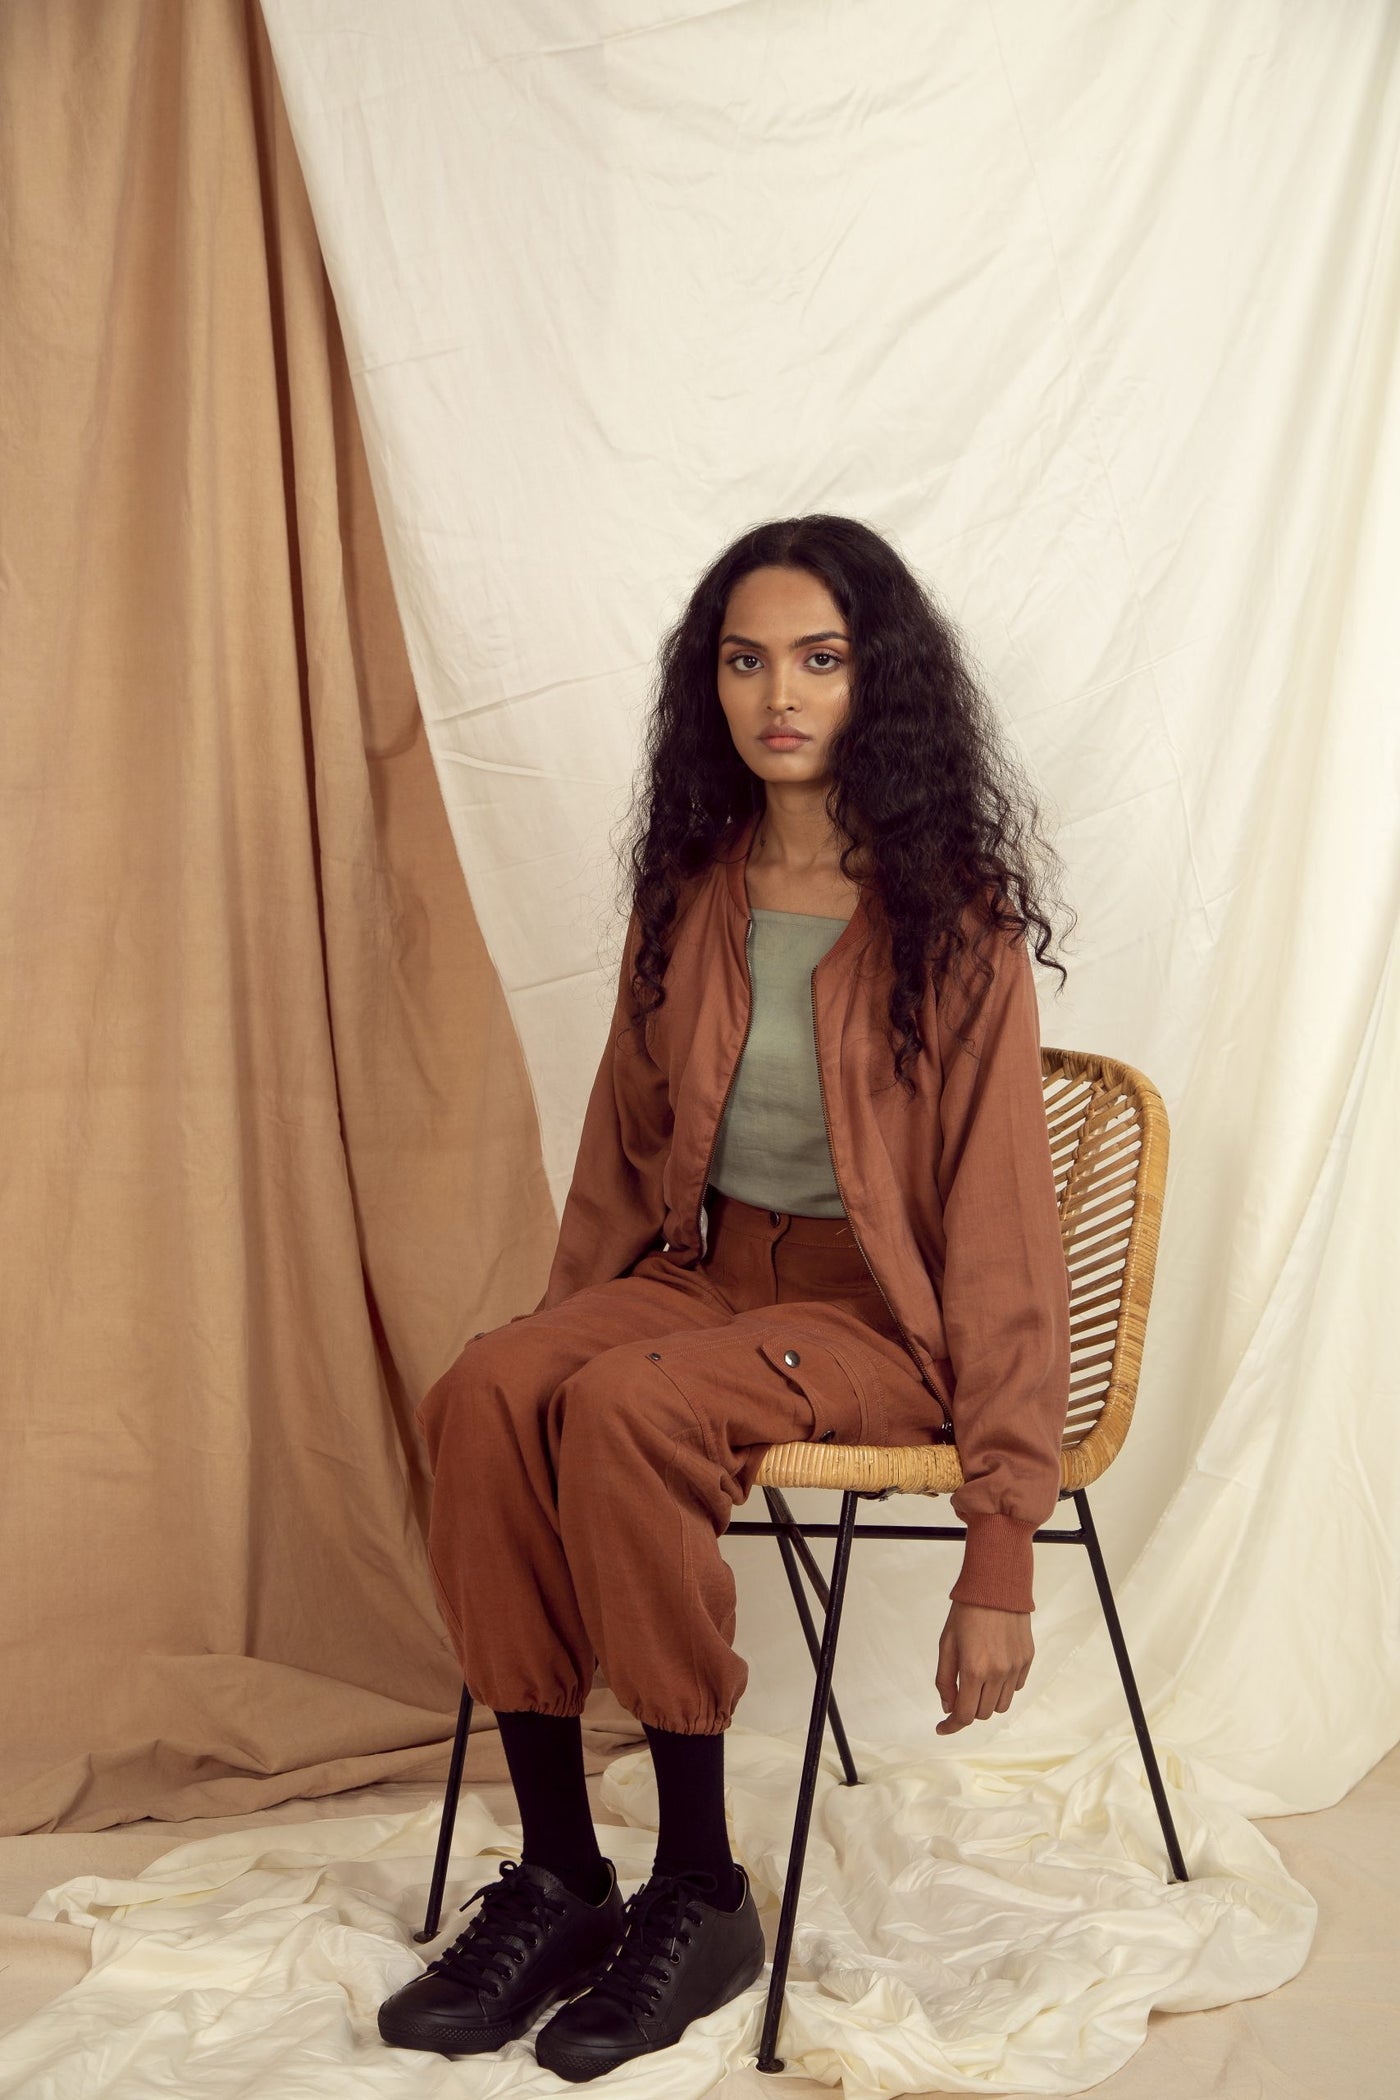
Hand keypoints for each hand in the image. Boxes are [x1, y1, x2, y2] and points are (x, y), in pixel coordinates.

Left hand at [935, 1601, 1032, 1733]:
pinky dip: (1003, 1687)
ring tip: (977, 1679)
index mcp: (975, 1669)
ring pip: (1002, 1705)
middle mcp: (998, 1673)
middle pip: (984, 1713)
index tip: (942, 1728)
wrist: (997, 1586)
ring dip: (987, 1701)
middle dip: (968, 1709)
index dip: (952, 1726)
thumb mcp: (946, 1644)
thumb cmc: (966, 1612)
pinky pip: (1016, 1687)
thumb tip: (948, 1707)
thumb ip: (945, 1679)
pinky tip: (994, 1669)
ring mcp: (1016, 1667)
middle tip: (958, 1693)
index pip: (964, 1714)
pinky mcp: (1027, 1659)